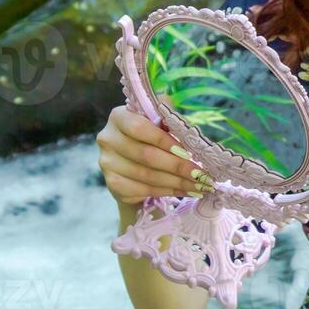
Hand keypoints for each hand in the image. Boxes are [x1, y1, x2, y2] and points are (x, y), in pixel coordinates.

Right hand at [96, 104, 215, 207]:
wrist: (132, 161)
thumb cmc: (150, 135)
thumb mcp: (159, 120)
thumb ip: (168, 117)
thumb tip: (185, 127)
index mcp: (118, 117)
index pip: (139, 128)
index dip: (164, 140)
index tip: (187, 152)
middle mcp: (108, 139)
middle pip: (146, 155)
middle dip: (177, 166)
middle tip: (201, 174)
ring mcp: (107, 163)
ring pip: (147, 175)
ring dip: (177, 182)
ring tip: (199, 185)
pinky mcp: (113, 184)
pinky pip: (144, 190)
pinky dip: (168, 191)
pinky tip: (185, 191)